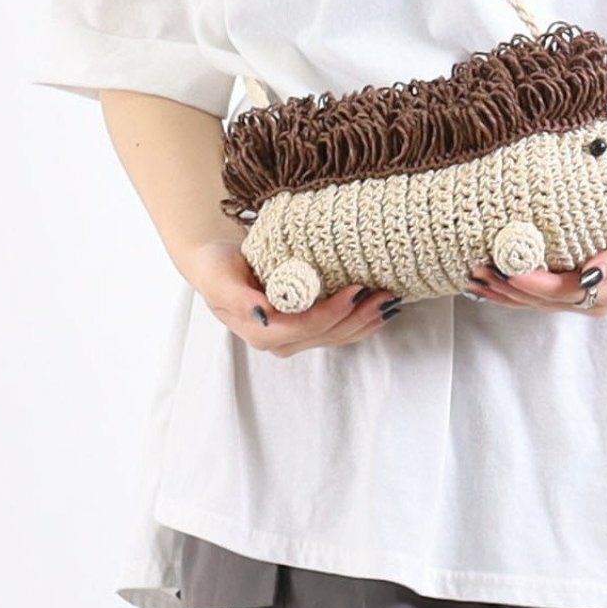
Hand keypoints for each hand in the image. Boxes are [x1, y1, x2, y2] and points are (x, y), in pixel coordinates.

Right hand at [180, 239, 399, 354]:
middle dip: (359, 317)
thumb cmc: (216, 268)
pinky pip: (336, 332)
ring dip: (365, 322)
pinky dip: (359, 322)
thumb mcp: (219, 279)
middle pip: (327, 334)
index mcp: (260, 331)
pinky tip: (379, 313)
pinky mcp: (303, 329)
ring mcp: (292, 337)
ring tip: (390, 302)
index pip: (306, 326)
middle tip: (386, 294)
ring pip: (336, 336)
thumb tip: (263, 315)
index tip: (357, 290)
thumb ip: (239, 299)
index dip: (334, 312)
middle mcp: (278, 340)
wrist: (215, 267)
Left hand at [467, 192, 606, 316]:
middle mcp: (592, 299)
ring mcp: (581, 297)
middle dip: (508, 288)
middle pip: (543, 300)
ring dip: (504, 292)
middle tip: (478, 269)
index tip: (507, 269)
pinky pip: (538, 296)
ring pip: (536, 302)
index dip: (532, 284)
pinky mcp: (572, 290)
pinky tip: (487, 286)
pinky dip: (511, 292)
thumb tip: (589, 276)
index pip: (562, 291)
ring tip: (475, 277)